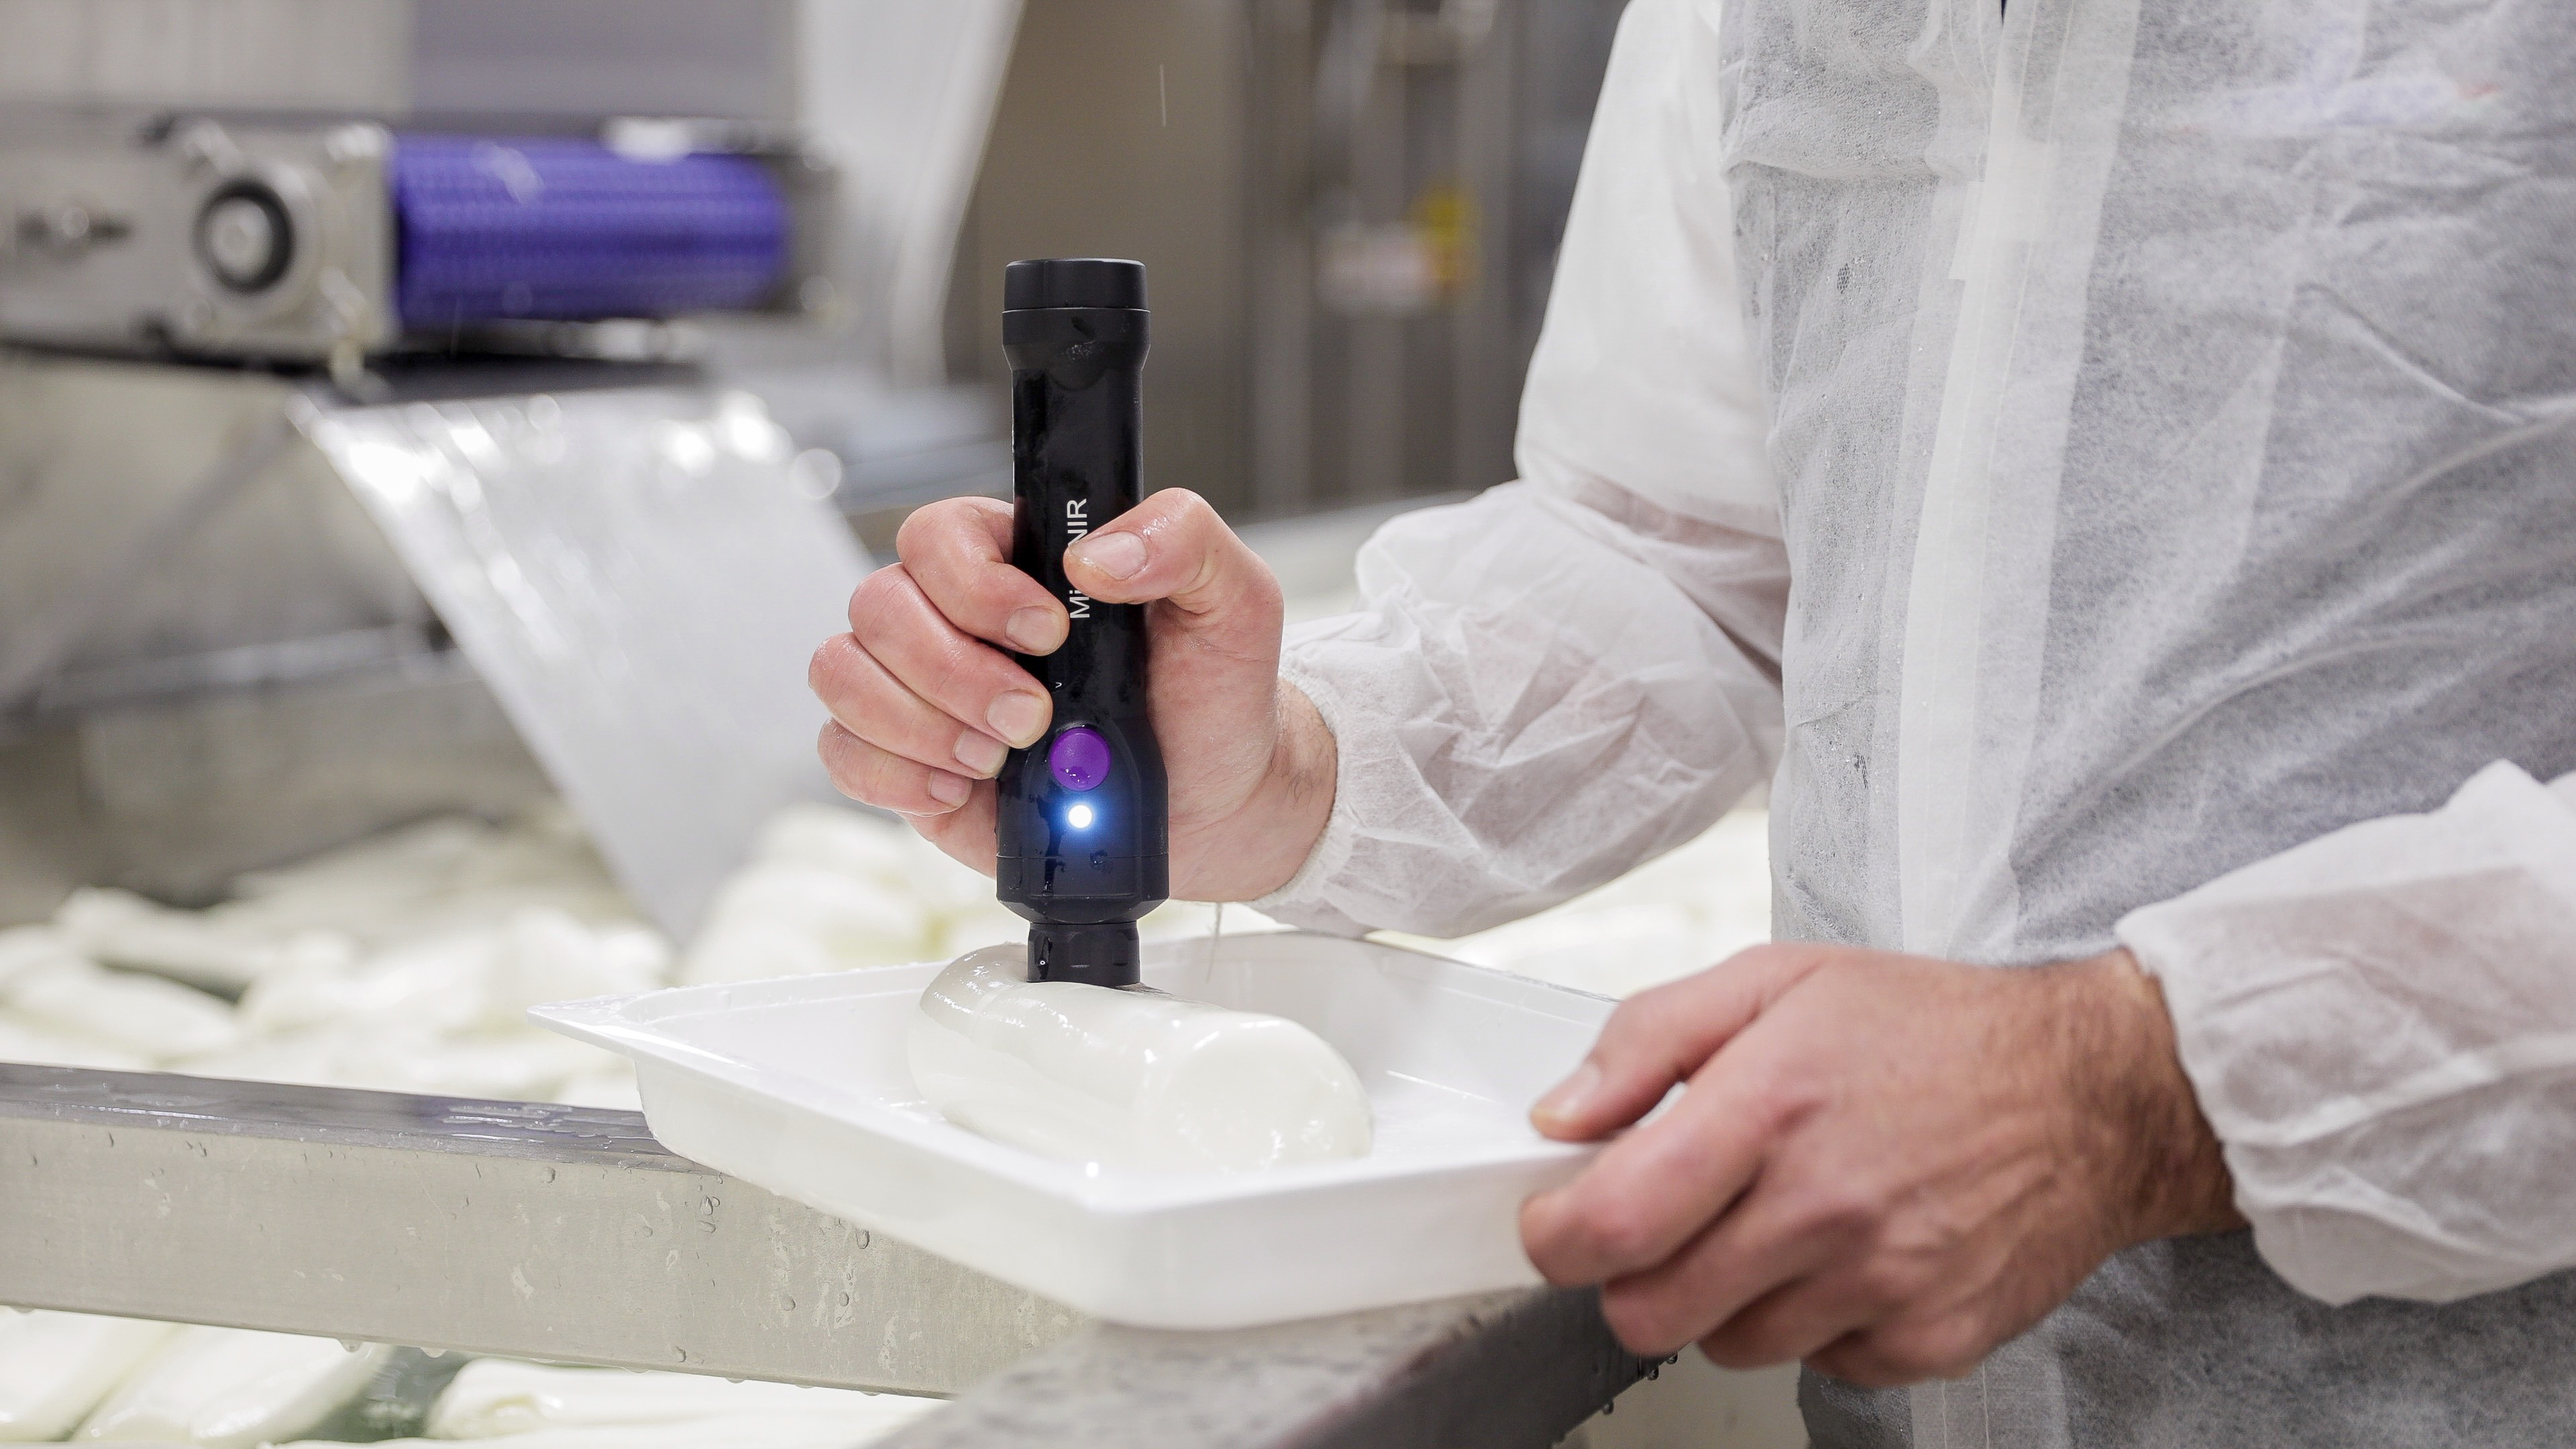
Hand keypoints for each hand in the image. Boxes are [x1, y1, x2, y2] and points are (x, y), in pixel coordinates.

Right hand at [809, 489, 1335, 899]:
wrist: (1215, 799)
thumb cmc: (1213, 690)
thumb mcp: (1235, 599)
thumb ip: (1184, 540)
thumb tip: (1098, 555)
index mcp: (1017, 559)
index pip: (936, 533)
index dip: (974, 583)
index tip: (1050, 631)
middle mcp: (952, 617)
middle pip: (878, 606)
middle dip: (955, 671)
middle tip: (1035, 716)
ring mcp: (921, 690)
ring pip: (842, 673)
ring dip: (918, 723)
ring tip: (1001, 756)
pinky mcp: (909, 763)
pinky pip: (842, 752)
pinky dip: (893, 775)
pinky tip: (962, 787)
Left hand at [1519, 945, 2241, 1386]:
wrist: (2091, 1093)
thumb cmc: (1932, 1031)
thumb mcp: (1774, 983)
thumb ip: (1647, 1040)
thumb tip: (1563, 1113)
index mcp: (1771, 1106)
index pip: (1613, 1221)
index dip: (1555, 1236)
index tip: (1556, 1221)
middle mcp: (1825, 1204)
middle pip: (1649, 1312)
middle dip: (1629, 1278)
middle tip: (1657, 1229)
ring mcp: (1882, 1282)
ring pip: (1727, 1345)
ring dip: (1723, 1298)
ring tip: (1771, 1224)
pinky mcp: (1929, 1338)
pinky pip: (1817, 1365)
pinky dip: (1810, 1321)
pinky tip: (1841, 1254)